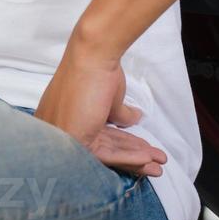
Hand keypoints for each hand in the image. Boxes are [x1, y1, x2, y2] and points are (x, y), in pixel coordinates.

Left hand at [35, 40, 166, 177]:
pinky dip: (130, 157)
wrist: (92, 58)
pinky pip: (106, 154)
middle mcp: (59, 127)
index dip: (122, 144)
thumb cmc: (95, 72)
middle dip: (133, 153)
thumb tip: (133, 118)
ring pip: (106, 152)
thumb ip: (118, 113)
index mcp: (62, 117)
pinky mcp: (75, 138)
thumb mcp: (109, 99)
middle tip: (155, 159)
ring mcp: (64, 134)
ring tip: (159, 161)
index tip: (142, 147)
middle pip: (102, 147)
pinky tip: (148, 158)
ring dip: (136, 158)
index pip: (96, 137)